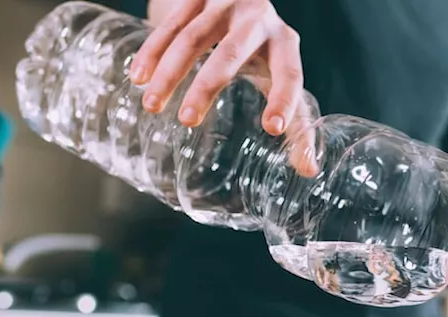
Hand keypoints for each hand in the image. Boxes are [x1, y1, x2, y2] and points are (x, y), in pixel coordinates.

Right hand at [129, 0, 302, 134]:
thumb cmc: (265, 50)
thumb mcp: (281, 76)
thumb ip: (296, 121)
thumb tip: (309, 169)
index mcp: (285, 42)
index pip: (290, 73)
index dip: (283, 100)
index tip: (272, 129)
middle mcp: (258, 19)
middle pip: (232, 53)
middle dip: (207, 86)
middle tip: (187, 121)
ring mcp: (224, 3)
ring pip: (192, 38)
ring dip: (170, 73)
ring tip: (152, 106)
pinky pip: (170, 25)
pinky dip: (152, 52)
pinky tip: (138, 77)